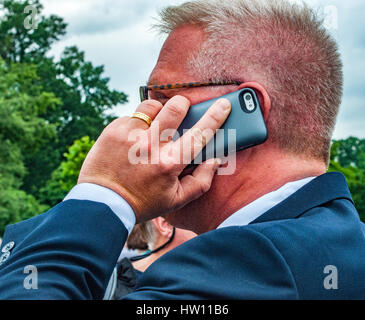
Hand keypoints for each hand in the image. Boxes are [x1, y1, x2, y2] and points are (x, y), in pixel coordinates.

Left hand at [78, 95, 230, 222]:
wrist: (103, 203)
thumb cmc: (142, 202)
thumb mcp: (176, 200)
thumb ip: (201, 181)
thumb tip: (214, 160)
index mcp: (169, 163)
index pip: (199, 133)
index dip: (215, 116)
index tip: (223, 104)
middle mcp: (151, 145)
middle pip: (175, 107)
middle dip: (183, 104)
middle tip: (182, 110)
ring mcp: (130, 135)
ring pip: (151, 106)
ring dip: (158, 112)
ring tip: (154, 126)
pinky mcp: (113, 130)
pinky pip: (132, 116)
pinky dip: (137, 124)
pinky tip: (133, 139)